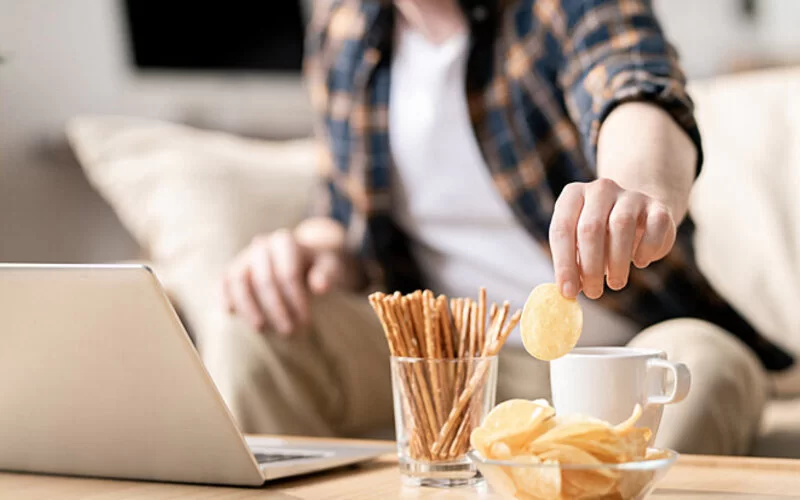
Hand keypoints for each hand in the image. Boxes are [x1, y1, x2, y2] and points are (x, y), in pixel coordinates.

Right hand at [222, 222, 355, 335]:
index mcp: (285, 242)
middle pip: (264, 279)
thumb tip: (320, 287)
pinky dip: (225, 296)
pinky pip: (224, 281)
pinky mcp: (233, 269)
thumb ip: (327, 273)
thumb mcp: (330, 266)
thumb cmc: (318, 265)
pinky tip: (230, 314)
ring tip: (261, 329)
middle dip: (276, 308)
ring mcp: (245, 257)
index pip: (288, 273)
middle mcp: (262, 245)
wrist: (302, 259)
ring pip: (239, 280)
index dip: (296, 299)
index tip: (306, 321)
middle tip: (288, 331)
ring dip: (248, 307)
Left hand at [550, 178, 676, 299]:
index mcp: (573, 195)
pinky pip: (655, 226)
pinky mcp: (657, 206)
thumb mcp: (579, 246)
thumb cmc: (599, 237)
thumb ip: (572, 263)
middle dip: (590, 267)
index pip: (562, 229)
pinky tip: (640, 262)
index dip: (563, 264)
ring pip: (621, 225)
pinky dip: (646, 249)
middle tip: (593, 293)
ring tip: (615, 284)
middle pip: (590, 228)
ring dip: (617, 262)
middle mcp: (600, 189)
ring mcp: (630, 195)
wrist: (638, 216)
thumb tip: (567, 291)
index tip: (568, 292)